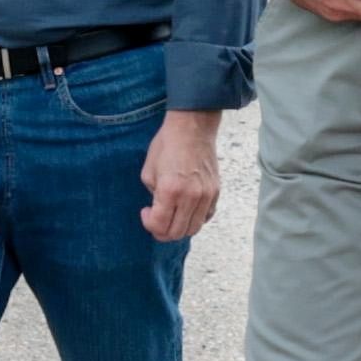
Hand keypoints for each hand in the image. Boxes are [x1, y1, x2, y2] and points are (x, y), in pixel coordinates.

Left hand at [140, 109, 221, 240]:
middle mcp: (190, 196)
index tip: (145, 212)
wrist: (192, 128)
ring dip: (179, 228)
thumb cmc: (167, 145)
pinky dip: (194, 219)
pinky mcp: (215, 192)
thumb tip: (158, 209)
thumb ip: (153, 195)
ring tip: (171, 216)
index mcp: (170, 190)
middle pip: (176, 232)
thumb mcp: (149, 171)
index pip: (159, 225)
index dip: (148, 224)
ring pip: (193, 229)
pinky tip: (185, 209)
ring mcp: (206, 195)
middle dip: (162, 231)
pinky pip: (206, 217)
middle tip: (155, 220)